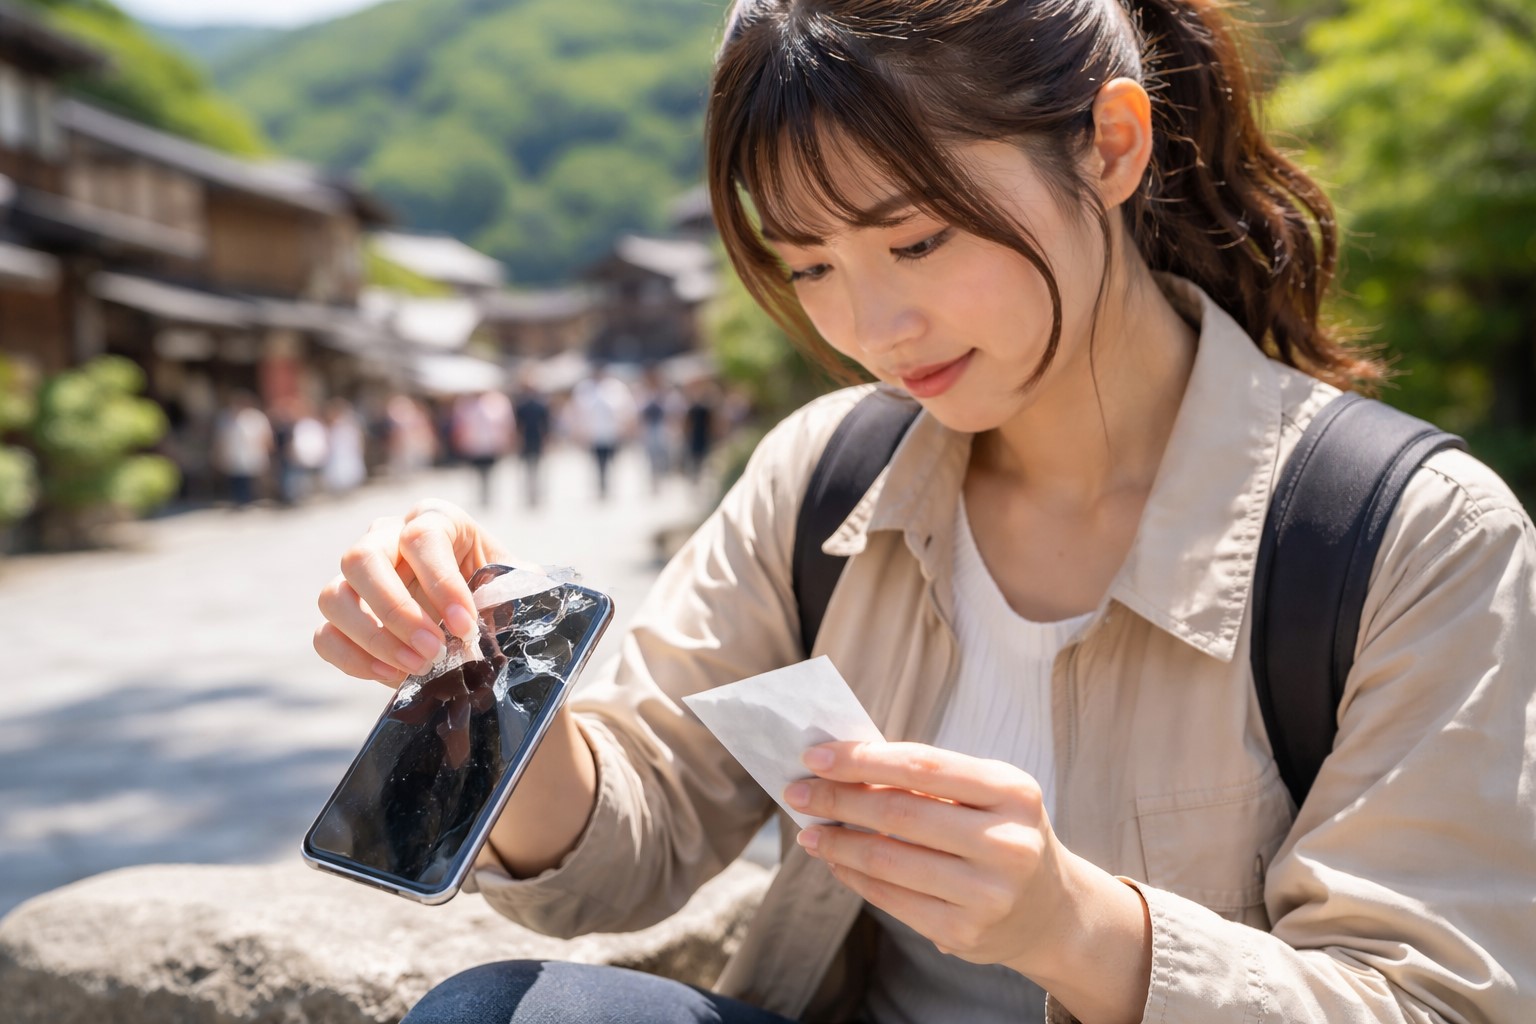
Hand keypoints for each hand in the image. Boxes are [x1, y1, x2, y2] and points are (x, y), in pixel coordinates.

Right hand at [314, 499, 513, 684]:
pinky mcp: (342, 615)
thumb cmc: (498, 590)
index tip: (465, 625)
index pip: (421, 537)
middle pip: (361, 559)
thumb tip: (523, 600)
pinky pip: (324, 635)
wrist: (478, 615)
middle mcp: (385, 537)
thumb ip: (517, 587)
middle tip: (433, 650)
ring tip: (416, 667)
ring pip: (333, 596)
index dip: (441, 584)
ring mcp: (357, 576)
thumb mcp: (513, 582)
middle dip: (396, 611)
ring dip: (373, 638)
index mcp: (433, 519)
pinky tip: (394, 676)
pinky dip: (354, 660)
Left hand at [783, 741, 1082, 976]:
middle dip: (838, 800)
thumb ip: (924, 778)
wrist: (1052, 910)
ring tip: (810, 833)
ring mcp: (989, 894)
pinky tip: (837, 863)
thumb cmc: (1000, 832)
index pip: (922, 765)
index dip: (862, 759)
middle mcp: (1008, 842)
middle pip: (900, 812)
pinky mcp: (966, 933)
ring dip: (838, 843)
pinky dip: (855, 877)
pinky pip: (892, 900)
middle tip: (798, 793)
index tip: (815, 757)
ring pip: (889, 860)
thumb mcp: (985, 794)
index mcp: (1013, 791)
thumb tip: (839, 768)